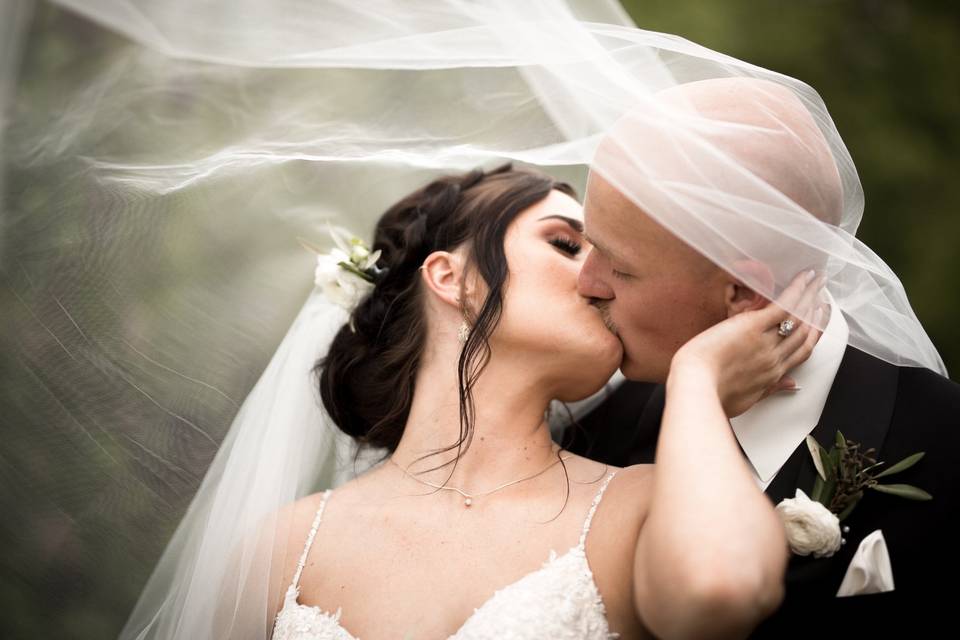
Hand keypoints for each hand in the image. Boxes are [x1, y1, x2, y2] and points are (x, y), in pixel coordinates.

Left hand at [670, 269, 826, 416]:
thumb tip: (790, 385)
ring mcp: (766, 341)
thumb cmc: (712, 395)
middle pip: (804, 332)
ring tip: (818, 282)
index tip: (819, 323)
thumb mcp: (745, 399)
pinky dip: (797, 290)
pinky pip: (783, 306)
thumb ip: (770, 390)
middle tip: (822, 298)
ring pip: (798, 316)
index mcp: (772, 375)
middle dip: (816, 313)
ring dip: (811, 296)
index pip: (802, 352)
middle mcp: (775, 358)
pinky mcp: (752, 326)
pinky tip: (804, 278)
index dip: (813, 335)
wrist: (696, 386)